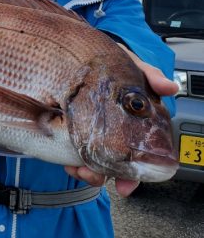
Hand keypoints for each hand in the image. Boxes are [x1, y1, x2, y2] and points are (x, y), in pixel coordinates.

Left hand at [65, 45, 178, 196]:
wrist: (79, 54)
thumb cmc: (110, 63)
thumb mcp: (130, 65)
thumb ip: (150, 76)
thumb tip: (170, 87)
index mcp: (131, 126)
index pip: (137, 157)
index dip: (133, 175)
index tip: (126, 184)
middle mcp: (113, 134)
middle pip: (114, 166)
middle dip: (106, 177)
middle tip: (96, 177)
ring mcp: (91, 133)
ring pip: (92, 163)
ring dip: (87, 172)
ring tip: (78, 169)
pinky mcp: (69, 130)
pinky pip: (70, 153)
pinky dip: (69, 162)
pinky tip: (67, 163)